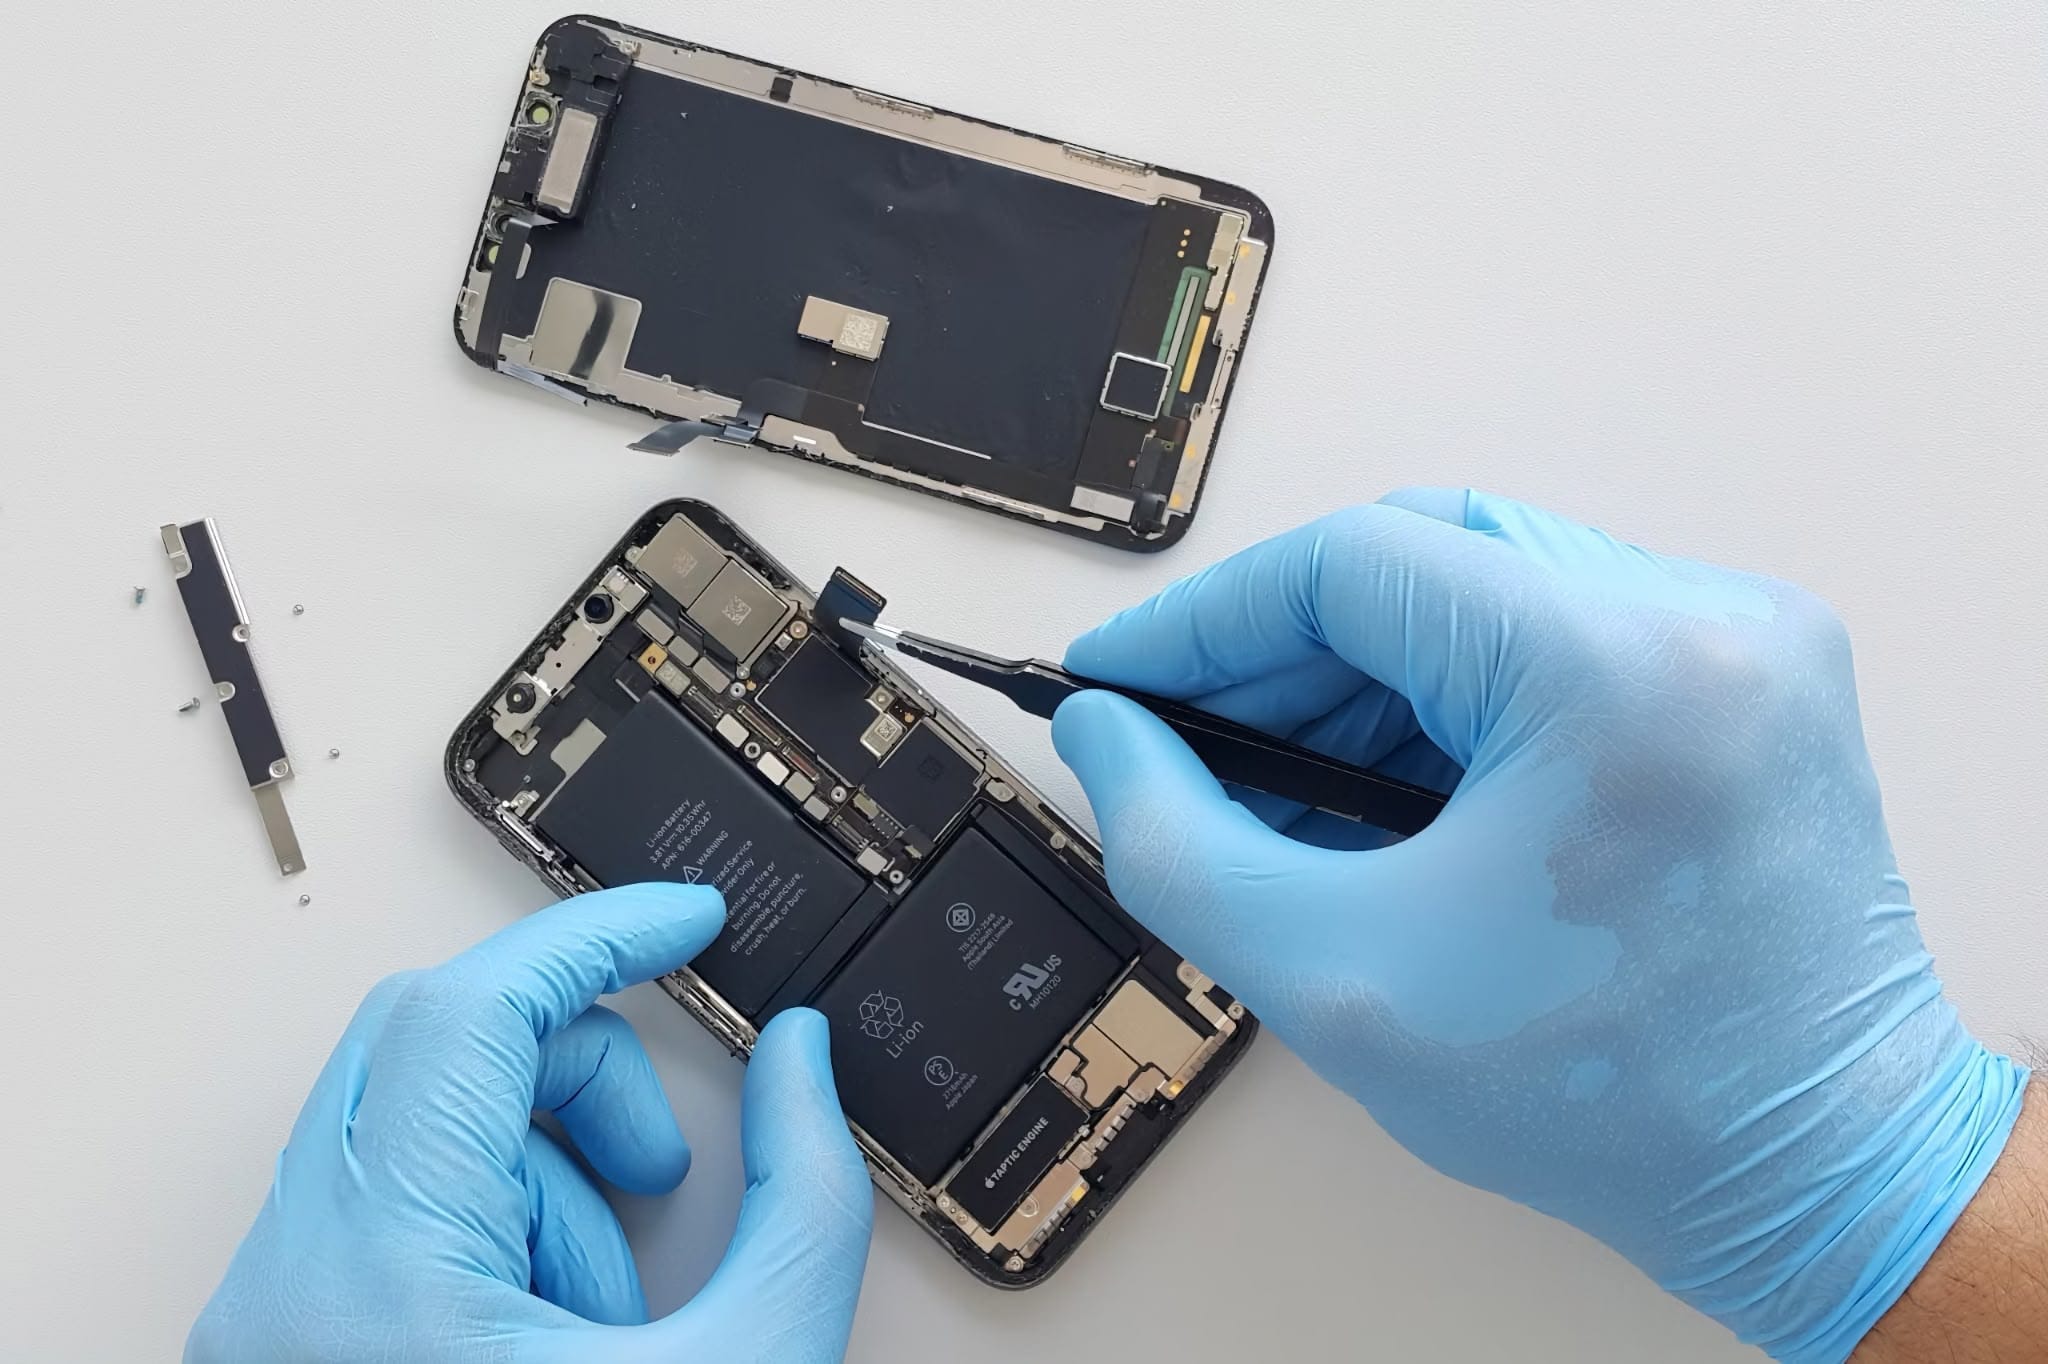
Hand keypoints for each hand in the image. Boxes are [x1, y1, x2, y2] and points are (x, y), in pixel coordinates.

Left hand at [187, 886, 872, 1363]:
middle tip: (662, 1155)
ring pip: (417, 1131)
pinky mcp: (294, 1344)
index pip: (471, 1015)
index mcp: (378, 1283)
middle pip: (433, 1052)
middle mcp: (293, 1287)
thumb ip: (805, 1202)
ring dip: (540, 1173)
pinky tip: (562, 1330)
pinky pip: (398, 1210)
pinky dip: (497, 1230)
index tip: (682, 918)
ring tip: (616, 1305)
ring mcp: (280, 1318)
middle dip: (573, 1072)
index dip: (595, 939)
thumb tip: (807, 1068)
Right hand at [1053, 490, 2026, 1362]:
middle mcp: (1701, 618)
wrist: (1818, 1172)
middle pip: (1417, 557)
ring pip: (1480, 592)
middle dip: (1278, 652)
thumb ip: (1179, 846)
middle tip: (1185, 744)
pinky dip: (1450, 703)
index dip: (1203, 621)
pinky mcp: (1749, 680)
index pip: (1349, 566)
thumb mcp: (1335, 980)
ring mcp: (1741, 641)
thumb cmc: (1612, 1101)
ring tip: (1280, 791)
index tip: (1116, 681)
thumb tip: (1107, 737)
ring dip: (1362, 681)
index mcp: (1616, 669)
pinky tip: (1385, 794)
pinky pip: (1553, 638)